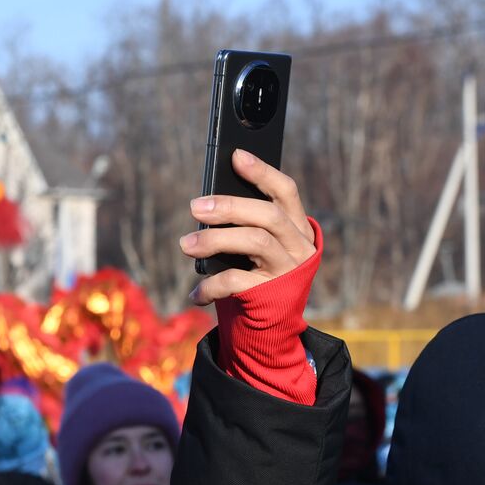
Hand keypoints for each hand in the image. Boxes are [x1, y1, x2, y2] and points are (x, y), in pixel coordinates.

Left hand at [180, 149, 315, 305]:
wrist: (271, 328)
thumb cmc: (258, 278)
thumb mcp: (256, 250)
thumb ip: (244, 227)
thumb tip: (206, 205)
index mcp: (296, 227)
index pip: (286, 191)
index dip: (263, 172)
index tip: (236, 156)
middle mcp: (298, 246)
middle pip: (268, 215)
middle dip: (230, 206)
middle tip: (195, 207)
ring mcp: (288, 270)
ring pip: (256, 242)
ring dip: (215, 240)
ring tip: (185, 245)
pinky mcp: (273, 295)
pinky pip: (238, 281)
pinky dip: (211, 286)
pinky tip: (195, 293)